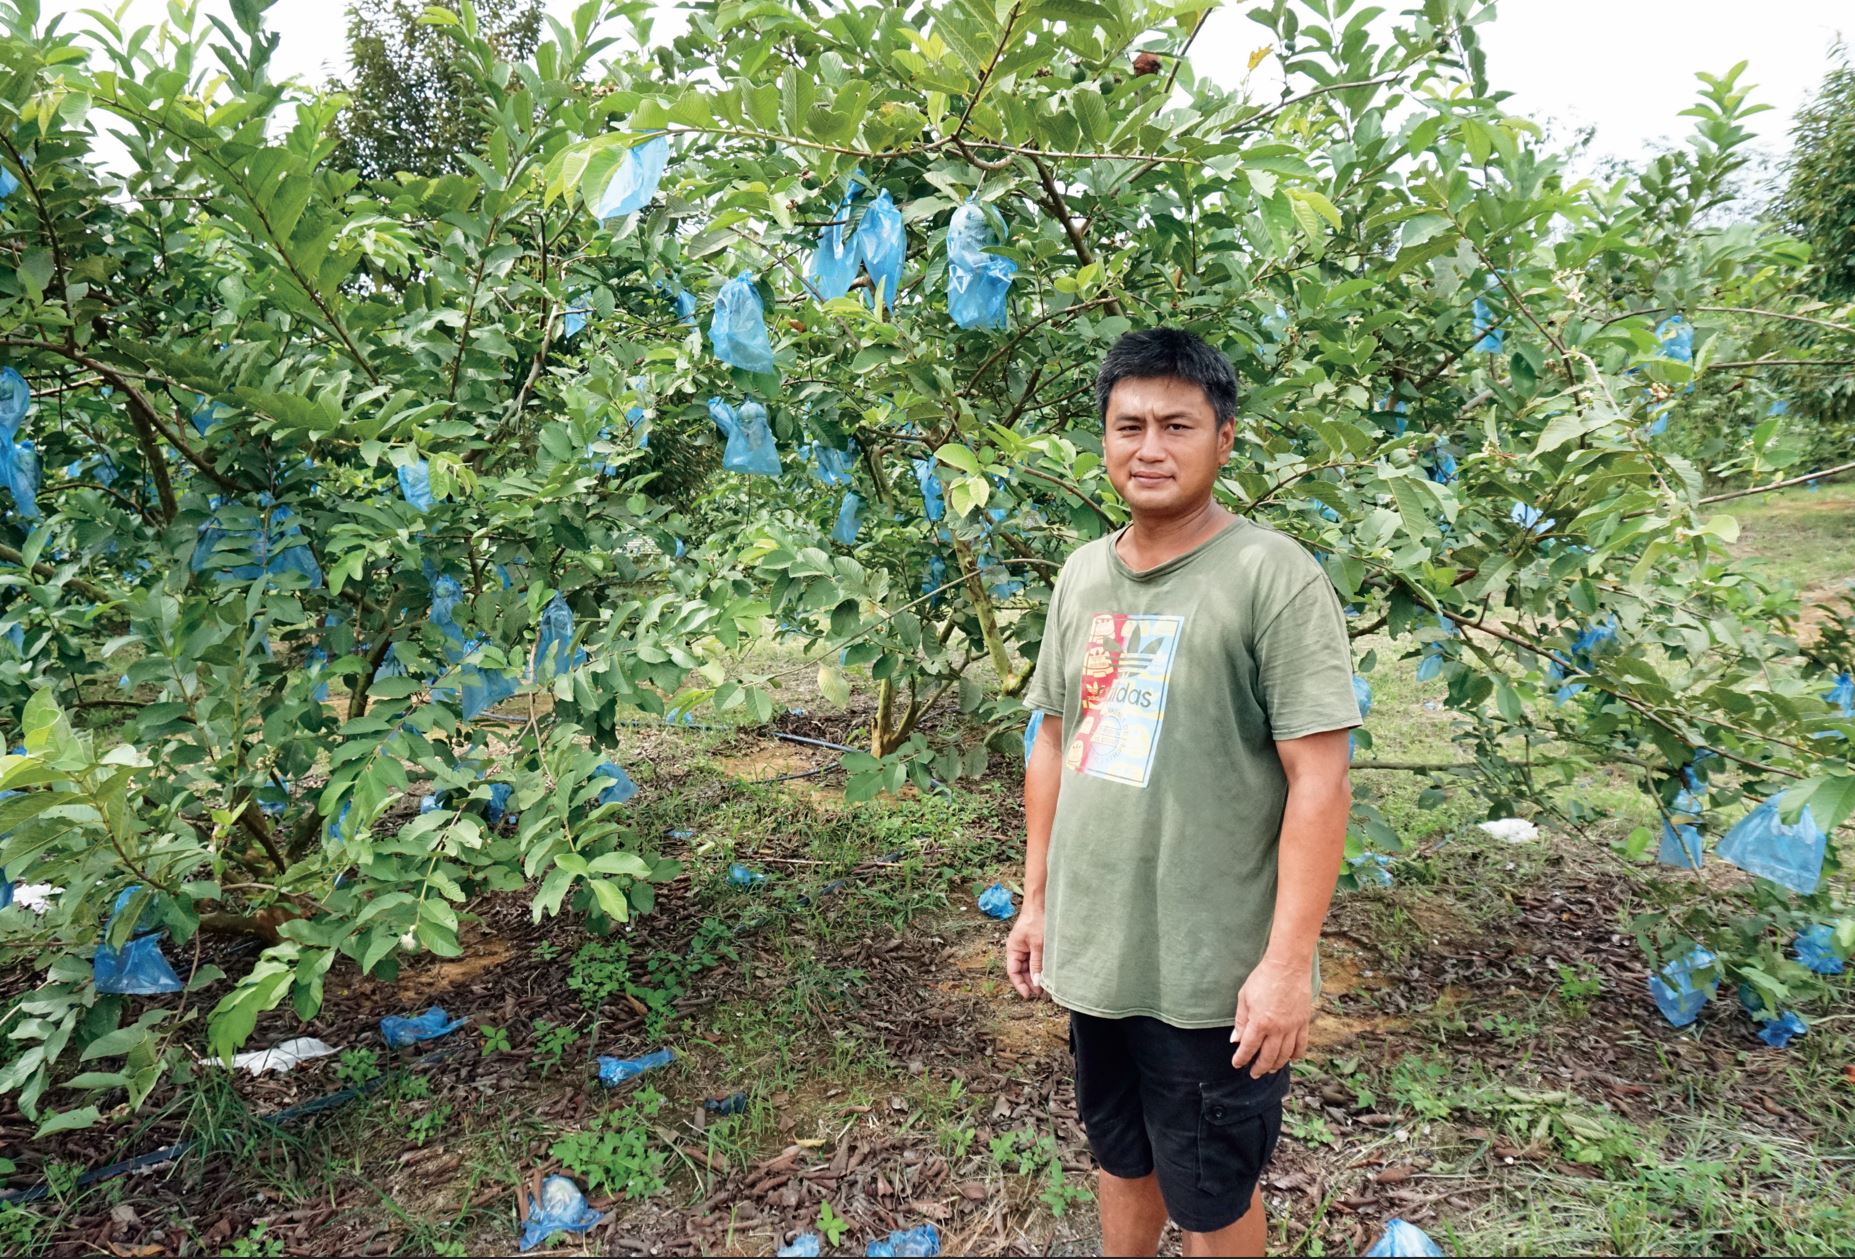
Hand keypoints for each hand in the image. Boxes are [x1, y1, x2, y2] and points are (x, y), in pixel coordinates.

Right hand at [1005, 905, 1045, 998]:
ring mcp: (1026, 946)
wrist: (1041, 903)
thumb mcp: (1038, 944)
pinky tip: (1047, 973)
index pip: (1013, 972)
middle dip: (1029, 982)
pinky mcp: (1034, 944)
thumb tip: (1036, 982)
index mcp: (1013, 949)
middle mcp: (1017, 949)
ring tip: (1045, 986)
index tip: (1028, 995)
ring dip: (1035, 975)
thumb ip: (1036, 963)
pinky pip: (1035, 959)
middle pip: (1021, 971)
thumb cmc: (1037, 920)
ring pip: (1029, 966)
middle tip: (1041, 993)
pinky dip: (1040, 967)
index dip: (1020, 985)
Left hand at [1229, 956, 1311, 1077]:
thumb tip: (1236, 1040)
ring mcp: (1293, 1027)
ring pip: (1285, 1054)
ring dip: (1277, 1064)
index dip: (1242, 1058)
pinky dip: (1296, 1055)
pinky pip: (1301, 1045)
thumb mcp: (1244, 997)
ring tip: (1270, 1068)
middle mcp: (1277, 1028)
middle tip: (1254, 1073)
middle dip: (1259, 1067)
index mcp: (1260, 1022)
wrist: (1288, 965)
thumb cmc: (1263, 978)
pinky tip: (1290, 1058)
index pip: (1249, 1047)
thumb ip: (1241, 1021)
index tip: (1237, 1064)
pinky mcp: (1304, 1022)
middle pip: (1268, 1056)